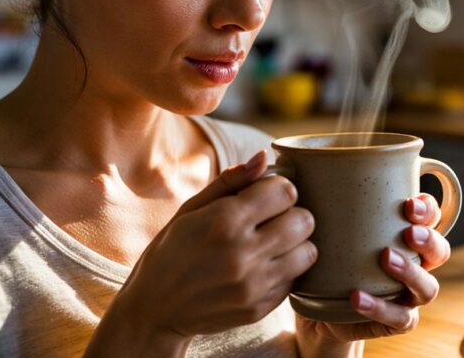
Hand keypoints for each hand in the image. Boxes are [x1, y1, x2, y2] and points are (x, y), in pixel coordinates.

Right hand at [87, 150, 316, 355]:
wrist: (154, 308)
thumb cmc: (172, 250)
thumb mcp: (191, 209)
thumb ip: (231, 181)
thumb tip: (264, 156)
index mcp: (224, 220)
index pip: (286, 191)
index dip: (279, 188)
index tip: (268, 196)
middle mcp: (242, 253)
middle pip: (304, 220)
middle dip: (293, 213)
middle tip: (274, 219)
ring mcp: (253, 285)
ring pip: (308, 252)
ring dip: (296, 243)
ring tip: (274, 243)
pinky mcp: (259, 308)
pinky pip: (295, 280)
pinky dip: (286, 270)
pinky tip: (264, 267)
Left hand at [294, 194, 450, 355]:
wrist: (317, 306)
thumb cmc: (331, 256)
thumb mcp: (331, 227)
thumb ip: (331, 200)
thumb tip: (300, 162)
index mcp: (405, 234)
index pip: (433, 216)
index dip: (428, 209)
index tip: (408, 204)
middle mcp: (415, 263)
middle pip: (440, 251)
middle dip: (429, 239)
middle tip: (408, 232)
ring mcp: (408, 295)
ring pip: (428, 288)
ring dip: (411, 272)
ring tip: (386, 258)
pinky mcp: (395, 321)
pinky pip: (398, 318)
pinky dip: (379, 307)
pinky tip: (356, 296)